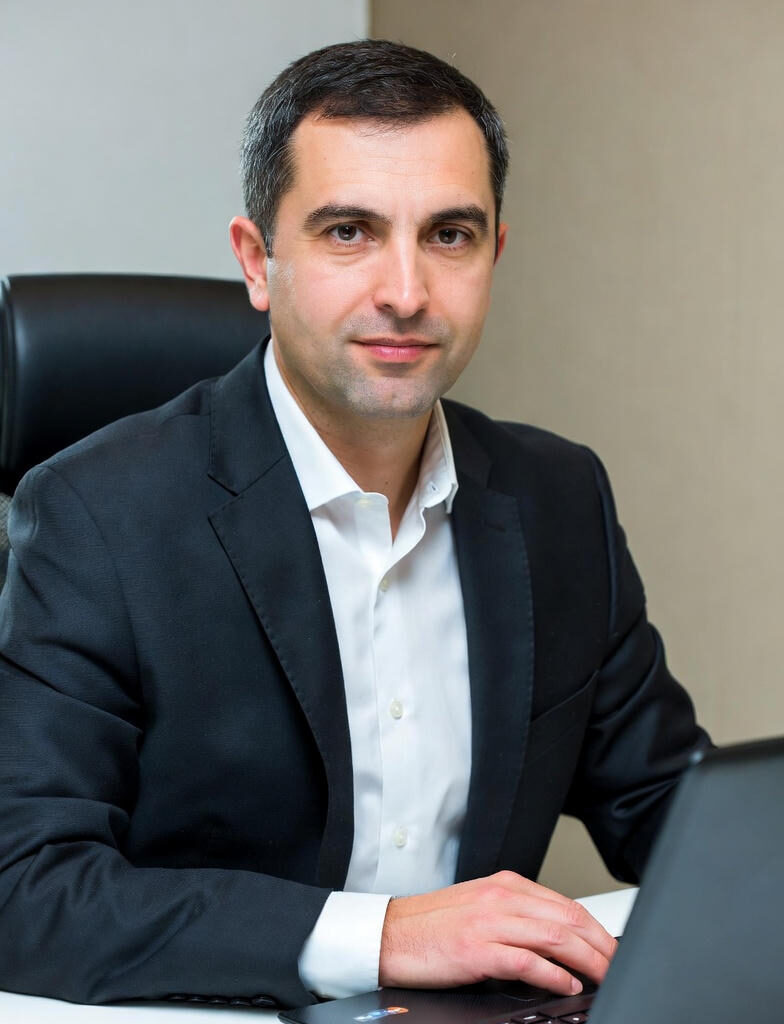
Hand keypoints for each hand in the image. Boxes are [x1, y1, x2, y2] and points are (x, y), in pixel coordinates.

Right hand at [379, 870, 616, 993]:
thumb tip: (555, 941)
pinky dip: (553, 974)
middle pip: (567, 918)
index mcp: (504, 886)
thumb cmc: (432, 925)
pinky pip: (526, 961)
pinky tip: (566, 984)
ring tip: (605, 976)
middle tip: (618, 965)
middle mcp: (501, 898)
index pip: (564, 903)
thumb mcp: (479, 908)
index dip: (595, 928)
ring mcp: (489, 922)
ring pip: (554, 936)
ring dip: (587, 960)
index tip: (611, 947)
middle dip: (600, 944)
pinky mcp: (477, 949)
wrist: (390, 934)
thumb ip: (516, 916)